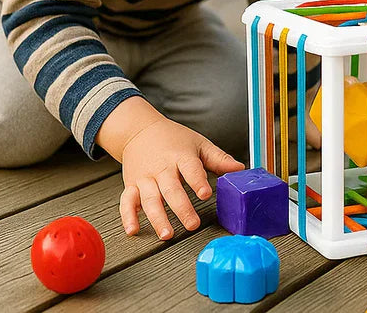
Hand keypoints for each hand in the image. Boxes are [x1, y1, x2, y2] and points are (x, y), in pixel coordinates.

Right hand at [119, 115, 243, 238]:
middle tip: (192, 224)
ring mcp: (145, 178)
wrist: (140, 130)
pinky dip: (128, 216)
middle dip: (181, 208)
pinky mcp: (132, 185)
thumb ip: (218, 158)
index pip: (190, 168)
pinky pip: (127, 202)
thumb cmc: (173, 139)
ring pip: (150, 199)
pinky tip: (133, 230)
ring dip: (157, 217)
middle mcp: (162, 168)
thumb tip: (240, 169)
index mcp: (180, 155)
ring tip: (167, 234)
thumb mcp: (198, 143)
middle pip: (171, 189)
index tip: (205, 194)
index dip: (198, 181)